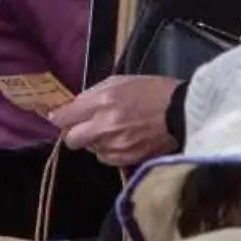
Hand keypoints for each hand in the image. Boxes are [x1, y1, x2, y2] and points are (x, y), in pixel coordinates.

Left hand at [47, 75, 180, 166]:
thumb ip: (93, 95)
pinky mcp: (127, 159)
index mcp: (101, 102)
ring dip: (94, 142)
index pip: (64, 116)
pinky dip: (109, 151)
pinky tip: (121, 141)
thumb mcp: (119, 82)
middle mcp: (104, 126)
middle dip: (74, 133)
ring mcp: (115, 145)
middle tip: (84, 126)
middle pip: (71, 139)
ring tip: (111, 132)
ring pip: (90, 150)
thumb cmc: (151, 91)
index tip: (59, 117)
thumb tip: (75, 107)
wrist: (182, 112)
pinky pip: (106, 159)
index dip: (59, 117)